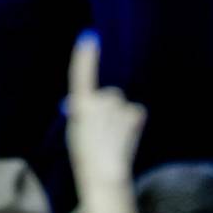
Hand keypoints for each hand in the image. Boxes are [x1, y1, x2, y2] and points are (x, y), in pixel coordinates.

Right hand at [65, 32, 145, 188]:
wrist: (104, 176)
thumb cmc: (86, 156)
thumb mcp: (77, 131)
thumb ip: (82, 113)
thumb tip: (82, 103)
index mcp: (81, 106)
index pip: (81, 75)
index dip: (85, 56)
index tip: (89, 37)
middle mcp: (99, 101)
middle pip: (109, 95)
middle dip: (108, 108)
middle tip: (102, 131)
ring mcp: (118, 108)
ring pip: (122, 105)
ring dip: (120, 117)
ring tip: (114, 138)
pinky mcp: (133, 116)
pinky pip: (135, 113)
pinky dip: (132, 122)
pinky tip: (126, 137)